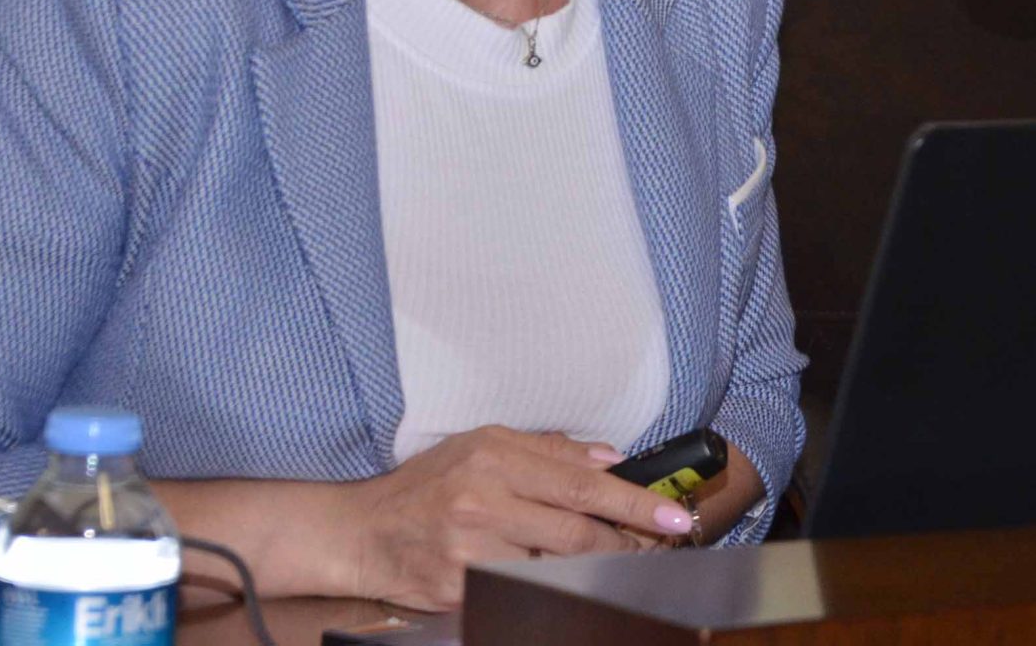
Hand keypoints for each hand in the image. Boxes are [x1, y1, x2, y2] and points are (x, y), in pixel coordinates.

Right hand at [335, 427, 693, 610]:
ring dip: (595, 567)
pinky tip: (560, 578)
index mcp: (493, 457)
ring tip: (614, 559)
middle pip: (577, 531)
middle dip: (626, 542)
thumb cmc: (426, 485)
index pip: (580, 483)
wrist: (362, 532)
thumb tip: (611, 458)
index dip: (633, 502)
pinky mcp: (462, 590)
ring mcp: (471, 551)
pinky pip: (524, 591)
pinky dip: (551, 586)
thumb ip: (548, 450)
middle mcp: (482, 502)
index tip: (673, 515)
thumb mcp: (482, 444)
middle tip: (655, 544)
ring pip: (558, 567)